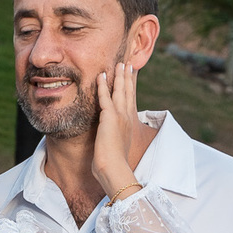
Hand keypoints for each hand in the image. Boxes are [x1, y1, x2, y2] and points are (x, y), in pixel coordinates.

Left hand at [90, 61, 140, 202]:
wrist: (115, 168)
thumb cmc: (114, 164)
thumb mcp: (116, 149)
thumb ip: (113, 141)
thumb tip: (109, 145)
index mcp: (129, 124)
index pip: (130, 101)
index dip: (130, 88)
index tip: (131, 77)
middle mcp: (127, 117)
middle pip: (128, 92)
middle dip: (127, 77)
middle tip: (127, 64)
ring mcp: (119, 116)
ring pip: (119, 91)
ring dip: (119, 76)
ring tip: (119, 63)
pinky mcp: (110, 117)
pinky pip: (105, 97)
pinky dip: (103, 85)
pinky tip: (101, 75)